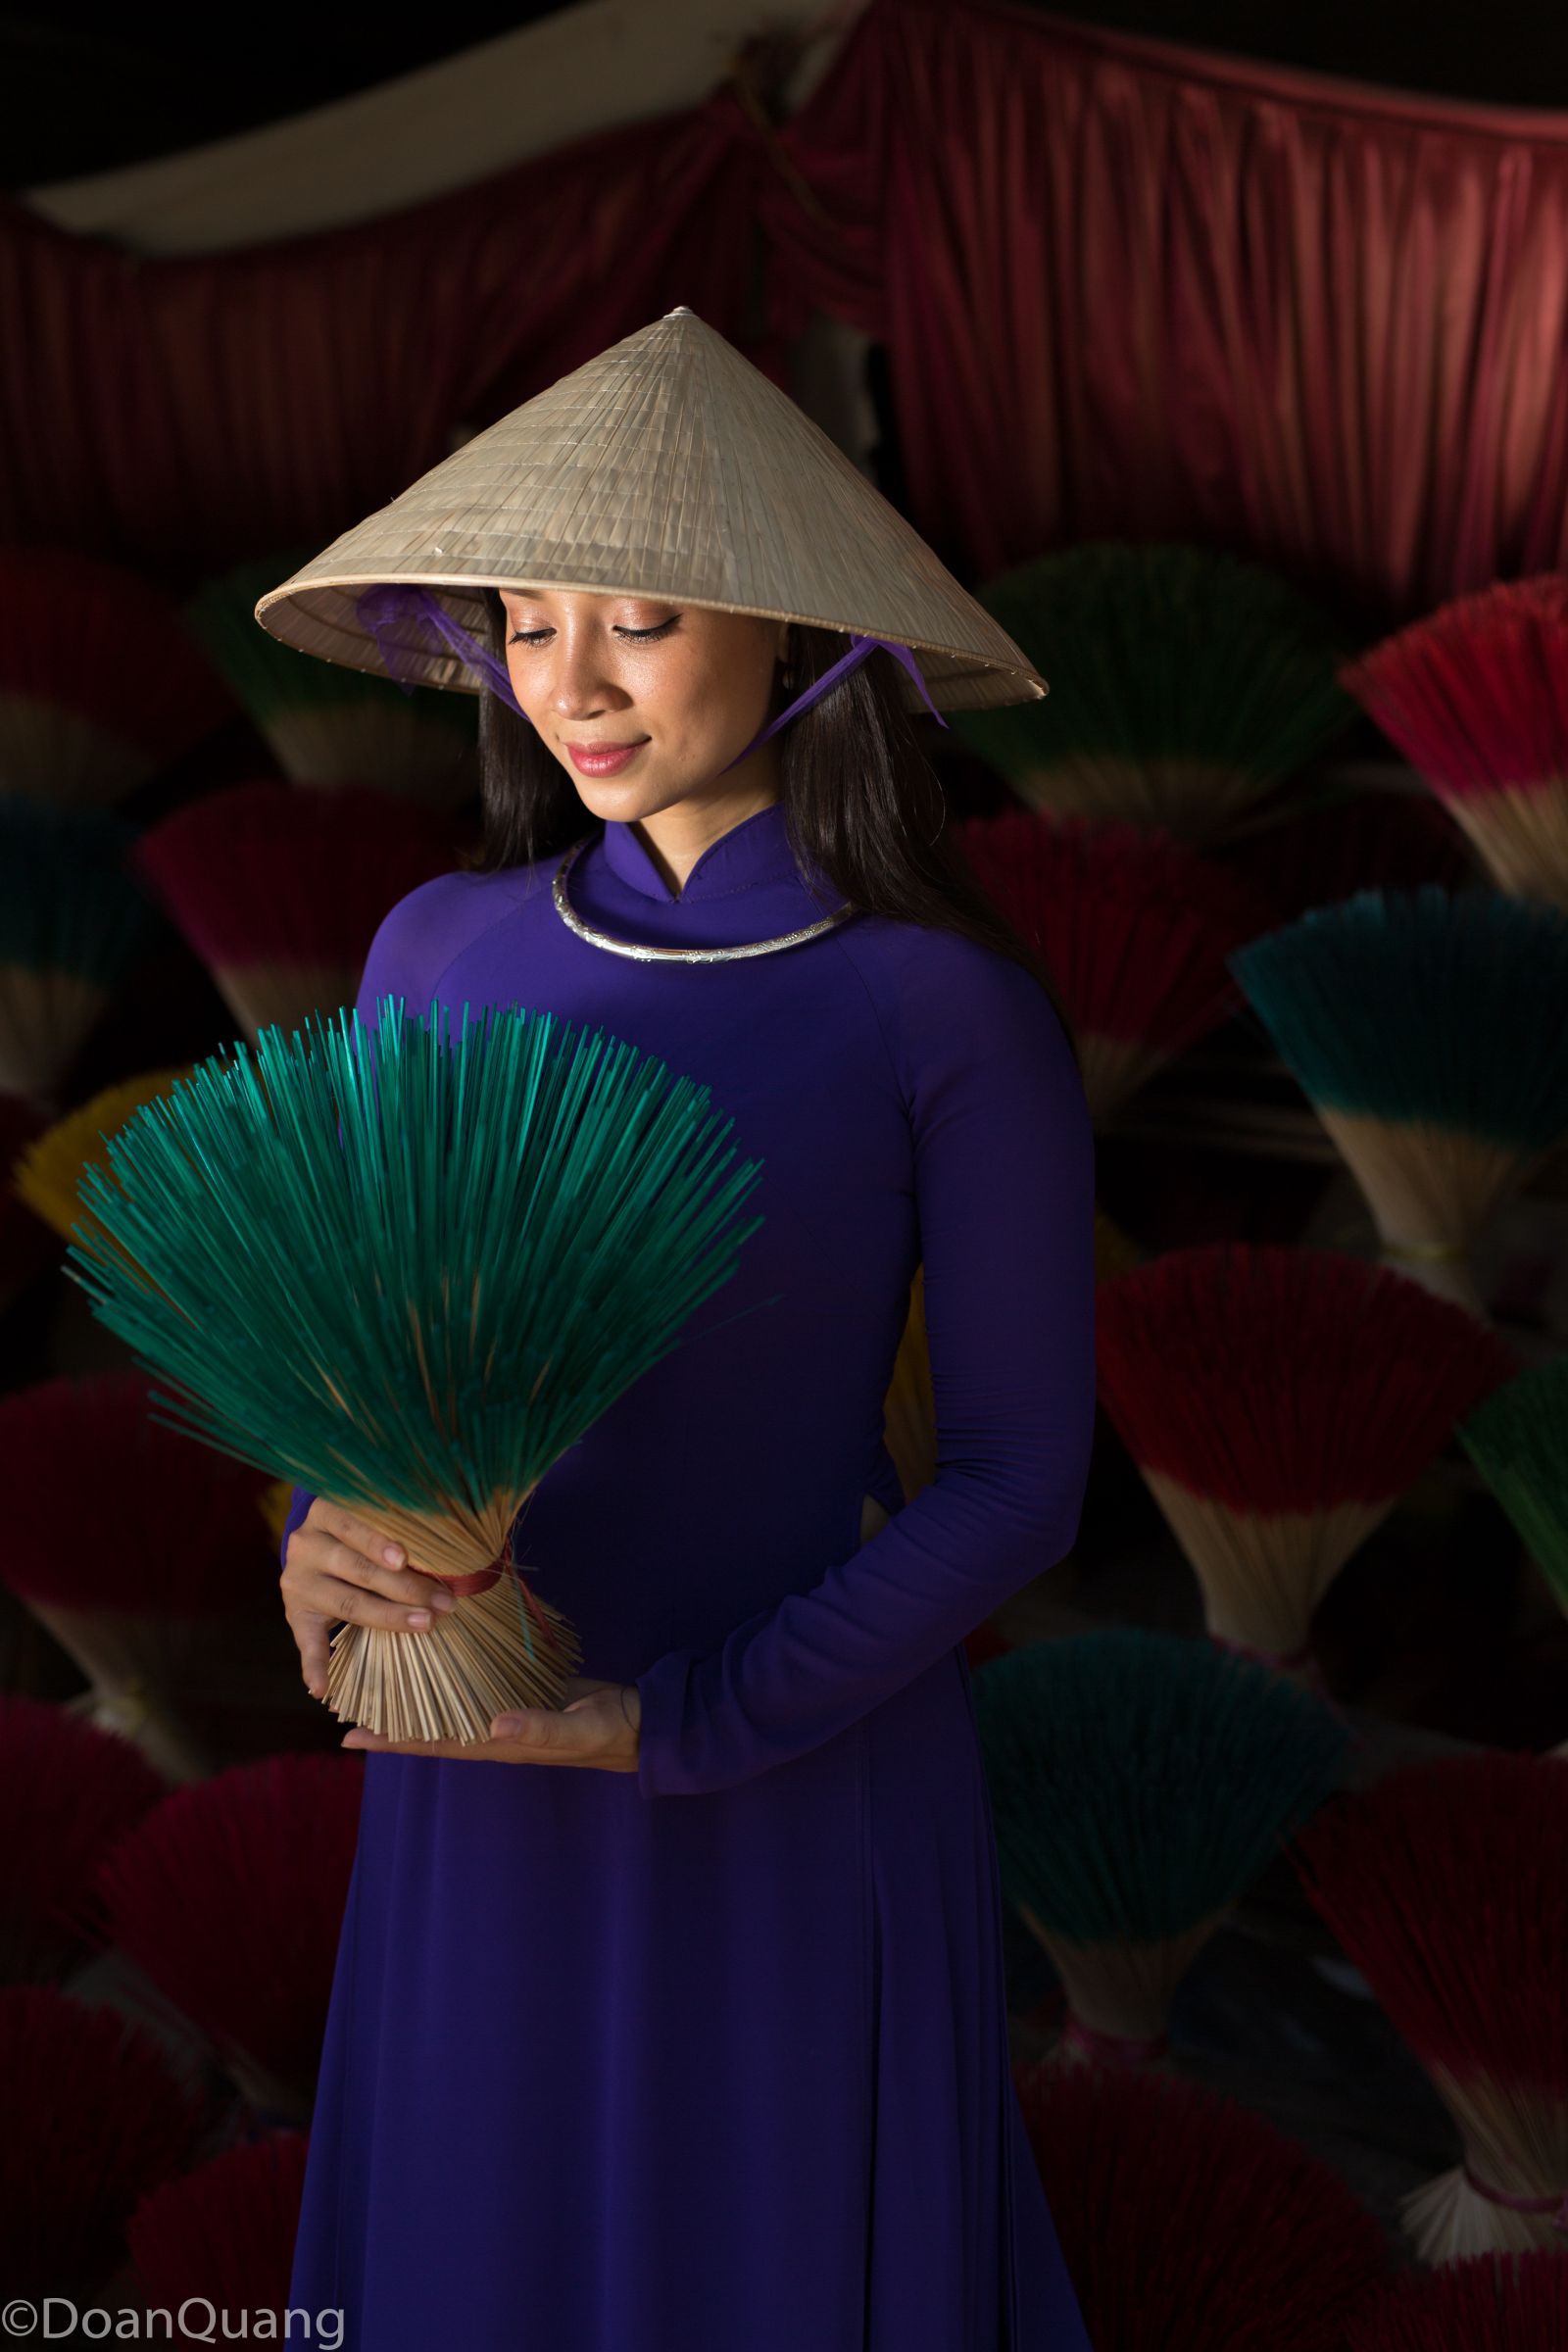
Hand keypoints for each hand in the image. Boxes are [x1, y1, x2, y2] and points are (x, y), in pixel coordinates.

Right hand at [282, 1496, 458, 1700]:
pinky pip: (307, 1642)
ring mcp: (298, 1580)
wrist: (317, 1543)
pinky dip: (314, 1666)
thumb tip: (452, 1552)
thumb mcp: (372, 1517)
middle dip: (404, 1586)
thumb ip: (398, 1529)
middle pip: (358, 1568)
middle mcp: (306, 1544)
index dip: (379, 1542)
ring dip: (388, 1617)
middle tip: (442, 1602)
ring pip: (346, 1602)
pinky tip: (322, 1688)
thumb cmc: (362, 1529)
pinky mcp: (295, 1612)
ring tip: (422, 1625)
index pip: (353, 1525)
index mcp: (325, 1512)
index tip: (405, 1558)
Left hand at [341, 1676, 640, 1770]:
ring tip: (379, 1686)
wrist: (644, 1721)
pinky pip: (474, 1689)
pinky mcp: (523, 1693)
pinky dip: (449, 1681)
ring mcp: (508, 1713)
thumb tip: (492, 1724)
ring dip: (414, 1702)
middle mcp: (495, 1731)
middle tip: (344, 1712)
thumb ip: (538, 1727)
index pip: (434, 1744)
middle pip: (430, 1730)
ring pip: (449, 1709)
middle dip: (389, 1723)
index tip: (348, 1737)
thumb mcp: (577, 1728)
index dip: (392, 1742)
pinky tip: (436, 1665)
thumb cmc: (611, 1729)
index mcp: (501, 1743)